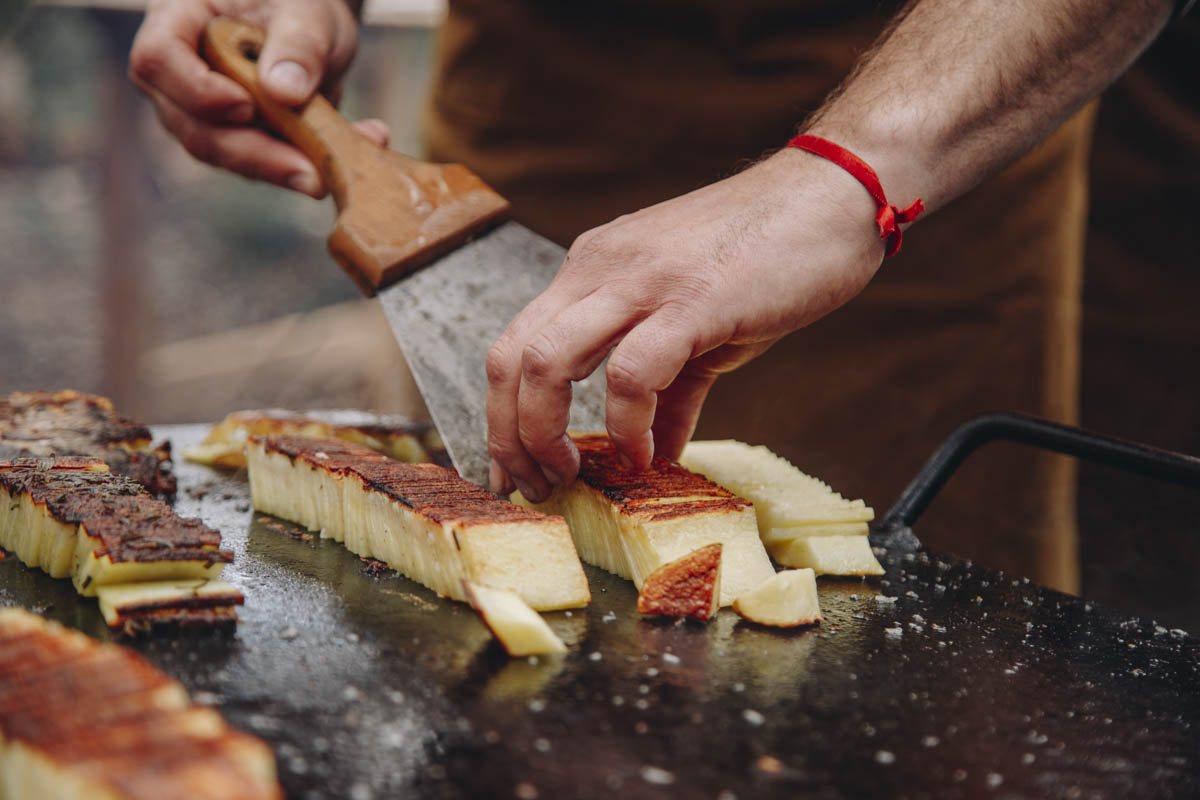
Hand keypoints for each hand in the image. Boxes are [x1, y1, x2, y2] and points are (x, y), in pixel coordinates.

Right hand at [128, 0, 388, 196]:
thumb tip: (285, 93)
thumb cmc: (297, 0)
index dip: (196, 92)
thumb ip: (297, 43)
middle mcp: (179, 73)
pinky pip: (263, 161)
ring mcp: (204, 112)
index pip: (157, 60)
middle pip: (191, 125)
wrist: (312, 20)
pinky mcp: (238, 138)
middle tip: (311, 174)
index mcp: (176, 19)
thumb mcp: (306, 8)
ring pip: (226, 154)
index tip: (245, 107)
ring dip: (283, 169)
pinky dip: (306, 164)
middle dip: (254, 155)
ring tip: (336, 170)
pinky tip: (353, 152)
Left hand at [486, 148, 889, 500]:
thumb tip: (655, 452)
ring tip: (574, 476)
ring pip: (547, 362)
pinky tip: (647, 454)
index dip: (502, 415)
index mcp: (592, 270)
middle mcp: (599, 269)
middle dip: (508, 436)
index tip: (514, 469)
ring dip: (545, 434)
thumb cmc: (769, 257)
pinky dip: (628, 425)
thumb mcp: (699, 327)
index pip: (513, 344)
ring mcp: (641, 281)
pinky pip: (631, 373)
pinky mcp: (691, 300)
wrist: (833, 196)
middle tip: (532, 486)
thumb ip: (668, 389)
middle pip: (510, 358)